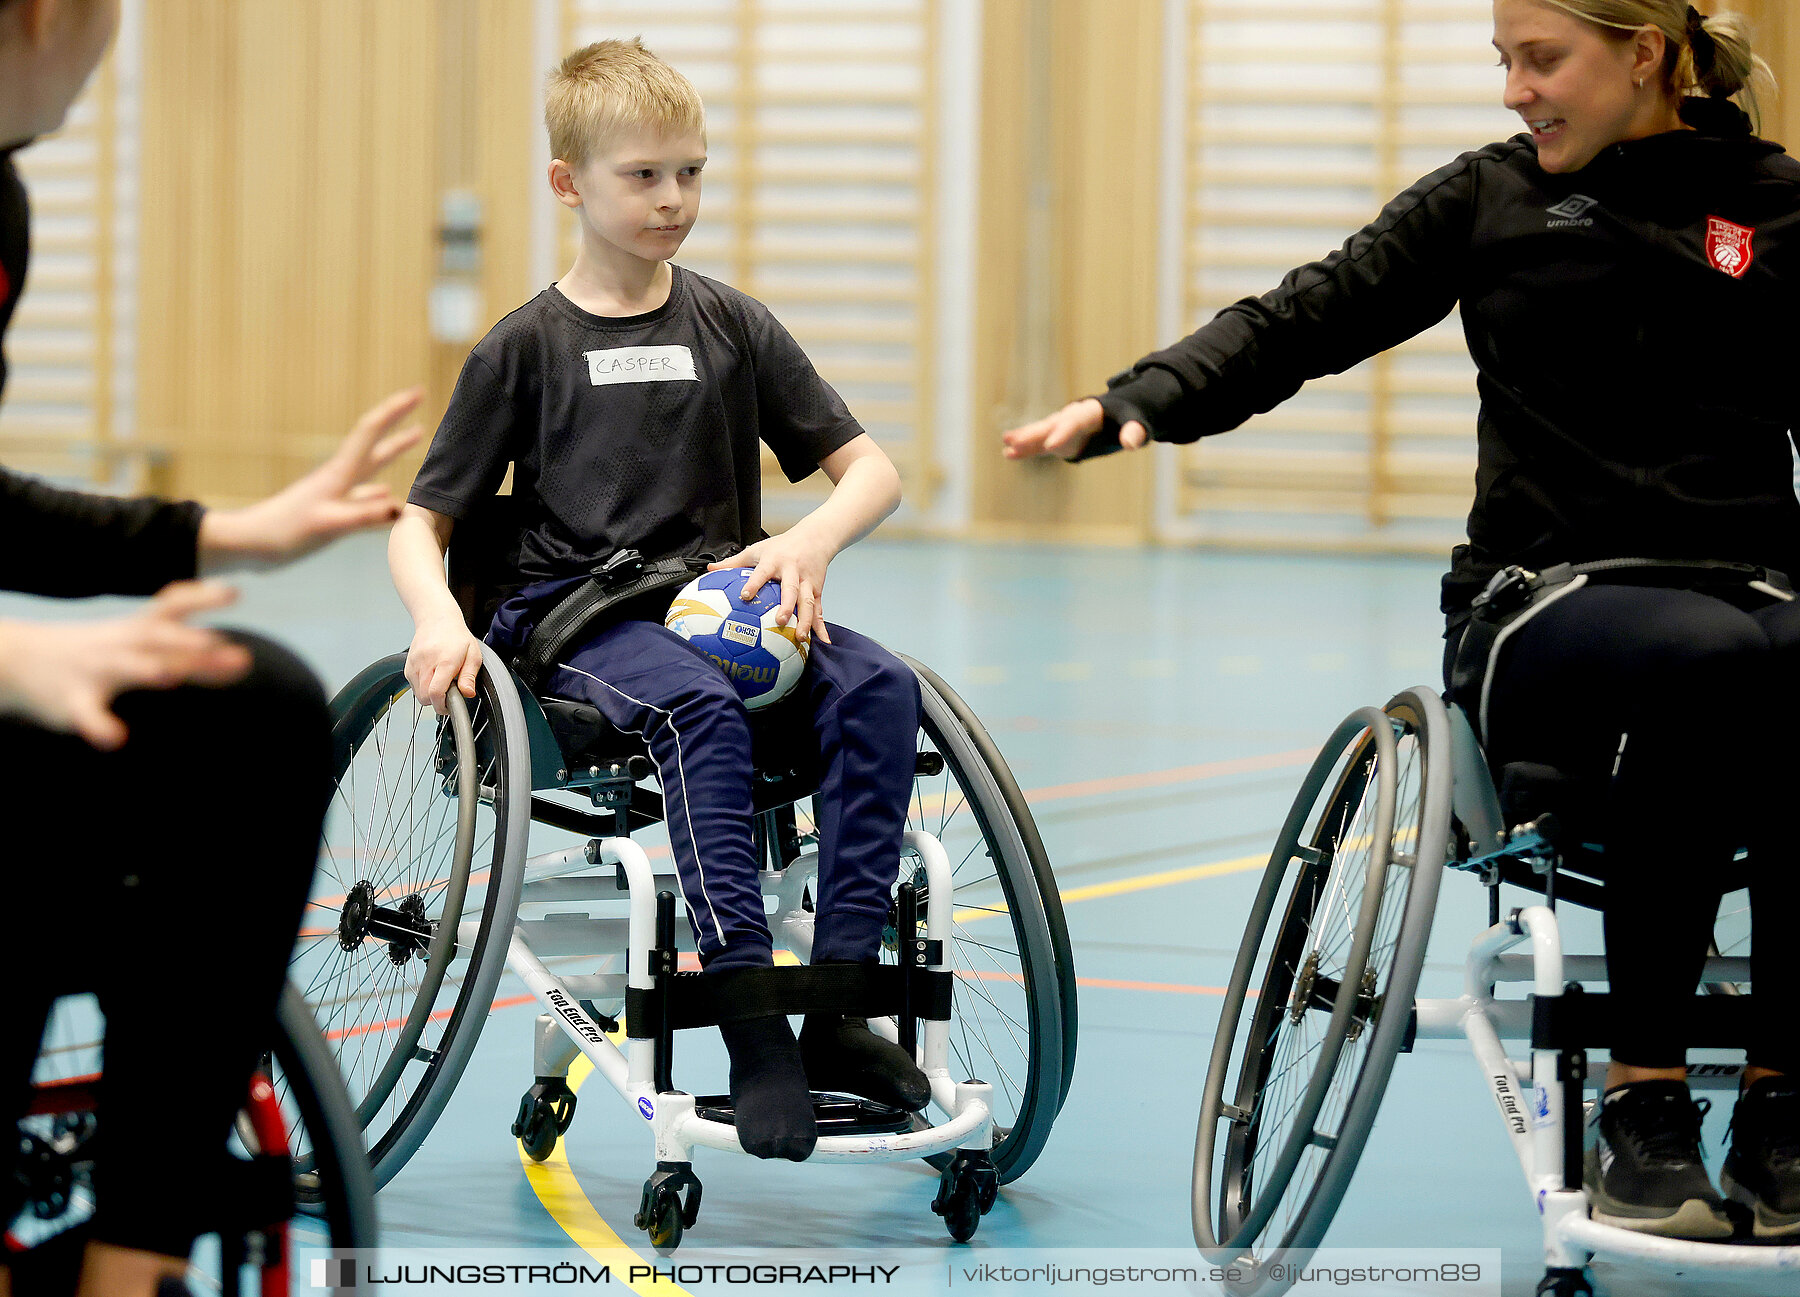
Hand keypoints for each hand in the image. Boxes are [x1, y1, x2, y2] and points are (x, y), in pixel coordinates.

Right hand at [0, 581, 251, 749]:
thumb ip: (193, 655)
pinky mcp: (73, 700)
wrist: (20, 660)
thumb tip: (244, 661)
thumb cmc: (102, 653)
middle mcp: (121, 644)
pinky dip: (100, 725)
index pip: (173, 607)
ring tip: (169, 675)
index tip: (234, 593)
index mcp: (139, 630)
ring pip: (122, 666)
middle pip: (157, 638)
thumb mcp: (143, 645)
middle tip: (223, 645)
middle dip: (188, 641)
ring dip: (146, 669)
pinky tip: (116, 739)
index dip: (202, 598)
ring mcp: (95, 670)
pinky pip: (87, 713)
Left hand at [199, 387, 424, 571]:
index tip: (418, 392)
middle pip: (375, 442)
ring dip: (394, 450)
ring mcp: (336, 492)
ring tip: (415, 438)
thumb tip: (400, 506)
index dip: (396, 411)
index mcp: (340, 474)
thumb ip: (364, 516)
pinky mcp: (330, 508)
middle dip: (398, 421)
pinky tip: (388, 493)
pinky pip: (365, 494)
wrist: (250, 543)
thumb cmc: (283, 533)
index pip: (372, 432)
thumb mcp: (327, 526)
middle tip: (420, 403)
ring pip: (373, 465)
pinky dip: (381, 489)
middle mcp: (340, 477)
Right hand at [405, 615, 483, 714]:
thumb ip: (469, 676)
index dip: (442, 705)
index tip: (450, 706)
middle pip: (425, 697)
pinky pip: (413, 686)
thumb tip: (468, 693)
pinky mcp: (408, 666)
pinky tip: (433, 677)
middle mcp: (426, 663)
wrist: (436, 620)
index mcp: (444, 661)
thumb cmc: (456, 637)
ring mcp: (414, 664)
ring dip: (430, 695)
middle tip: (449, 695)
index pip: (436, 692)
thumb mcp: (473, 655)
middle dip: (437, 702)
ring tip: (442, 683)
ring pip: (418, 694)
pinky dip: (423, 688)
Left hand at [710, 529, 833, 645]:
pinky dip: (821, 626)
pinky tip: (823, 641)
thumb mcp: (757, 549)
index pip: (762, 572)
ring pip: (808, 602)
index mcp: (775, 561)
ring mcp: (807, 582)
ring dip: (806, 620)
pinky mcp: (817, 590)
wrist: (815, 537)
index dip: (754, 583)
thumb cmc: (783, 546)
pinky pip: (819, 610)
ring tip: (800, 637)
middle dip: (787, 605)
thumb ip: (734, 562)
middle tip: (780, 621)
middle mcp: (793, 572)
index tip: (745, 596)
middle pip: (791, 589)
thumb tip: (709, 569)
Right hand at [1001, 397, 1148, 461]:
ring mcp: (1061, 428)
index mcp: (1089, 411)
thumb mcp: (1137, 421)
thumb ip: (1134, 431)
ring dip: (1024, 440)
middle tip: (1014, 441)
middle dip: (1033, 434)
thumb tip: (1131, 442)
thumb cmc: (1128, 416)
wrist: (1118, 412)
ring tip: (1006, 446)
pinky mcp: (1057, 439)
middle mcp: (1070, 417)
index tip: (1050, 446)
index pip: (1074, 422)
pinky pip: (1039, 444)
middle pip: (1050, 425)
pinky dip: (1025, 449)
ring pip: (1040, 433)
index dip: (1063, 433)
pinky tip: (1008, 454)